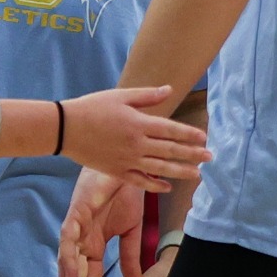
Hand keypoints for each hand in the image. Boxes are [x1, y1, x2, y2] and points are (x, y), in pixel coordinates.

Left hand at [56, 170, 145, 276]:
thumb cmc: (126, 194)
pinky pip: (67, 240)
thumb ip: (130, 258)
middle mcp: (83, 241)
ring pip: (70, 263)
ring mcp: (77, 229)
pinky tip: (68, 276)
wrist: (129, 168)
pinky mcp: (75, 215)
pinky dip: (66, 258)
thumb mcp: (132, 232)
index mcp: (96, 246)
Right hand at [60, 87, 210, 191]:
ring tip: (197, 174)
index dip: (189, 134)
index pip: (171, 130)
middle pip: (170, 150)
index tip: (204, 138)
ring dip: (180, 171)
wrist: (66, 129)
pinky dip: (155, 185)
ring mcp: (127, 160)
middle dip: (192, 154)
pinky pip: (140, 180)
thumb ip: (147, 96)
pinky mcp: (117, 171)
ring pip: (159, 168)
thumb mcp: (121, 96)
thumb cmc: (92, 107)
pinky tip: (168, 187)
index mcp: (138, 123)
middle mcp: (136, 144)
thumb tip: (170, 90)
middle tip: (210, 157)